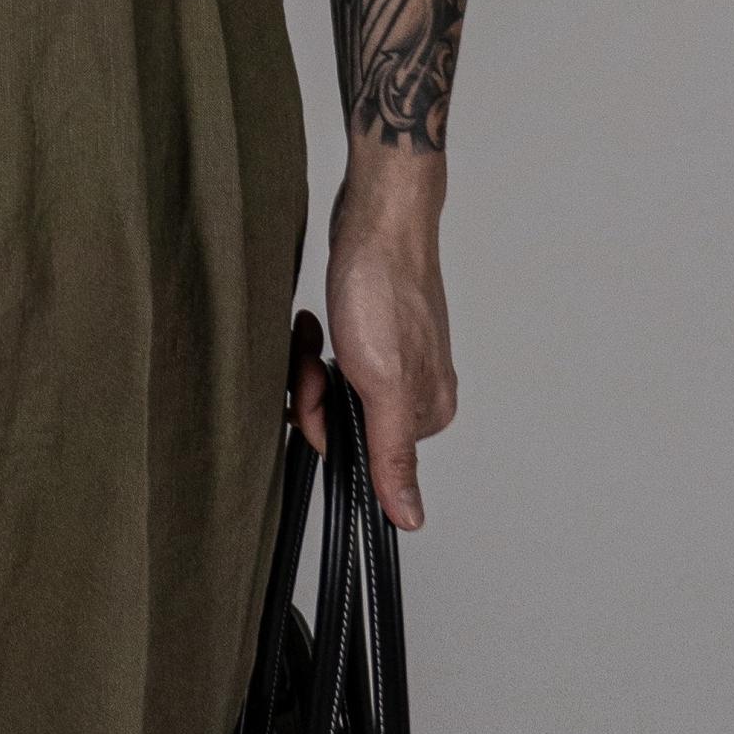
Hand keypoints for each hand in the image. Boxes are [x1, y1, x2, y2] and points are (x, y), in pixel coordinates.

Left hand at [286, 150, 457, 532]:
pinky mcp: (368, 328)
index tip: (320, 388)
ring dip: (307, 360)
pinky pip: (326, 355)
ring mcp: (390, 356)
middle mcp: (413, 389)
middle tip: (315, 352)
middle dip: (313, 387)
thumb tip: (411, 517)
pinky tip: (312, 319)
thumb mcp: (382, 382)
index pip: (359, 451)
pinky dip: (312, 340)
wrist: (378, 216)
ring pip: (328, 385)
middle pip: (339, 417)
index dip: (325, 421)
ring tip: (312, 329)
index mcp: (426, 412)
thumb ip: (393, 455)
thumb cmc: (383, 286)